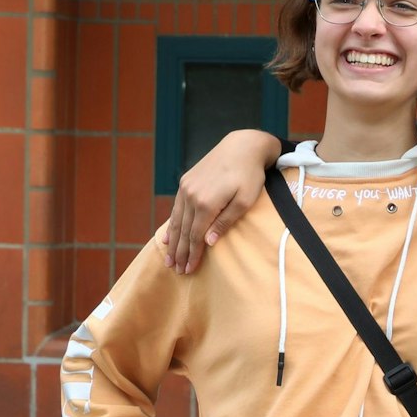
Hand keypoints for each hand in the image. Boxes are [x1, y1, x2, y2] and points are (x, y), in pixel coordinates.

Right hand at [162, 130, 280, 273]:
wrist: (242, 146)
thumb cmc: (249, 175)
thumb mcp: (244, 201)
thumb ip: (225, 222)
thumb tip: (209, 243)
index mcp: (206, 203)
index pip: (196, 236)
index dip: (192, 254)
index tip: (189, 270)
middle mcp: (191, 195)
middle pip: (183, 231)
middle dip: (180, 253)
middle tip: (177, 270)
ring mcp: (186, 188)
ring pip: (177, 221)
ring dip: (173, 242)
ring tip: (170, 259)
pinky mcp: (186, 181)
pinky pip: (176, 208)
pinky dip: (172, 224)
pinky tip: (167, 236)